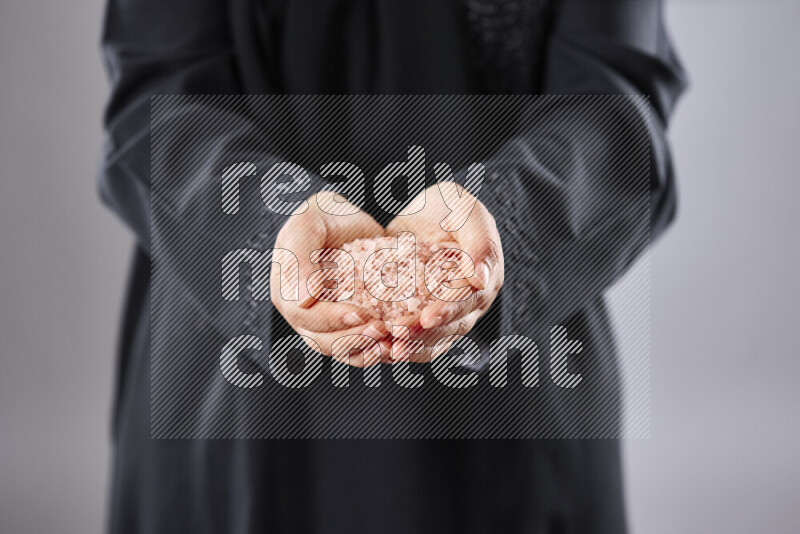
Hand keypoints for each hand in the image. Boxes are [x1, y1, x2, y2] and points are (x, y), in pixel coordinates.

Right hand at [270, 192, 391, 366]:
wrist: (349, 220)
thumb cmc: (326, 215)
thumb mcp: (308, 223)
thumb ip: (299, 256)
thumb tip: (302, 299)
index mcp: (287, 291)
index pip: (304, 316)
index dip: (331, 319)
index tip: (360, 312)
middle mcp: (303, 313)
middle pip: (322, 340)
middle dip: (353, 338)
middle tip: (381, 329)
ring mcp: (325, 323)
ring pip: (340, 349)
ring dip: (365, 350)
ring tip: (391, 344)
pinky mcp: (348, 325)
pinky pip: (358, 347)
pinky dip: (375, 351)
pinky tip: (396, 346)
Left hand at [385, 182, 503, 361]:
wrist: (428, 212)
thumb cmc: (452, 207)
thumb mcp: (468, 212)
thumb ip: (480, 243)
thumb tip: (481, 278)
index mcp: (485, 281)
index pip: (468, 302)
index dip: (448, 311)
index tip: (427, 317)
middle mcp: (469, 304)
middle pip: (449, 328)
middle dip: (424, 335)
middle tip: (398, 335)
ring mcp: (446, 313)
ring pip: (432, 340)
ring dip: (410, 346)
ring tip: (387, 349)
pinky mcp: (421, 315)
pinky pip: (413, 337)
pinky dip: (396, 342)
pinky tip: (376, 345)